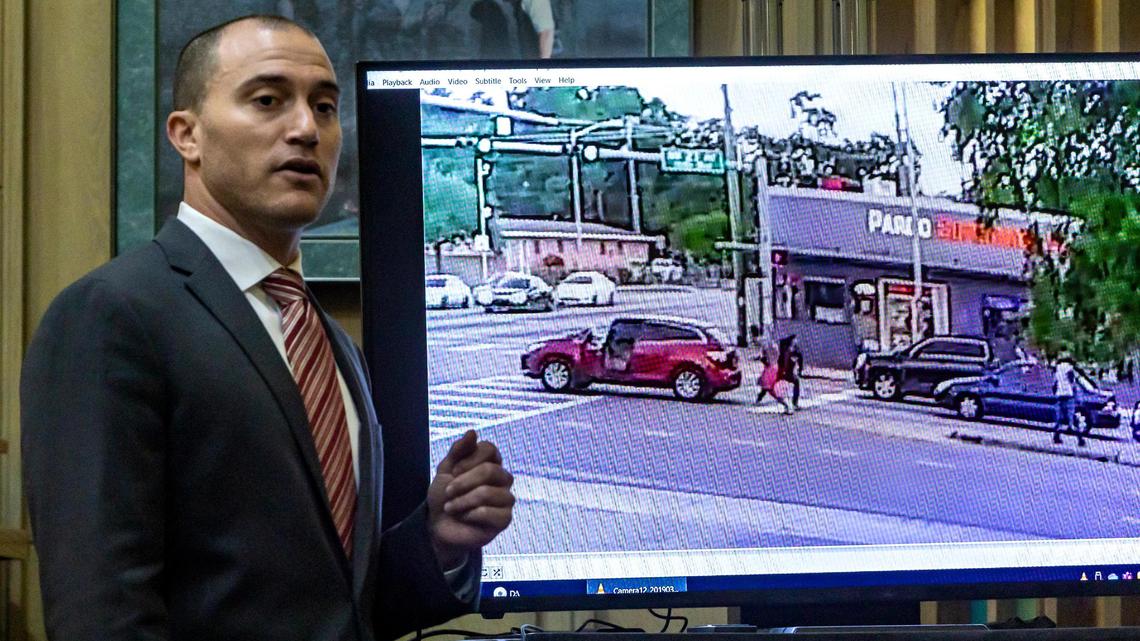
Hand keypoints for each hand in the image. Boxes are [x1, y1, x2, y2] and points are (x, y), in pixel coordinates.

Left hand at [427, 430, 514, 569]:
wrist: (439, 525)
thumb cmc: (445, 496)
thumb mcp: (445, 469)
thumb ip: (458, 450)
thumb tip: (472, 432)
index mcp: (491, 462)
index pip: (490, 449)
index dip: (468, 460)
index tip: (452, 472)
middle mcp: (503, 478)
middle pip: (490, 470)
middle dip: (463, 482)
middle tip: (448, 492)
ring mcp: (506, 498)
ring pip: (487, 493)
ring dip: (462, 501)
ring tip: (451, 508)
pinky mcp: (505, 519)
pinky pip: (490, 513)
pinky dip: (470, 515)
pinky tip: (465, 518)